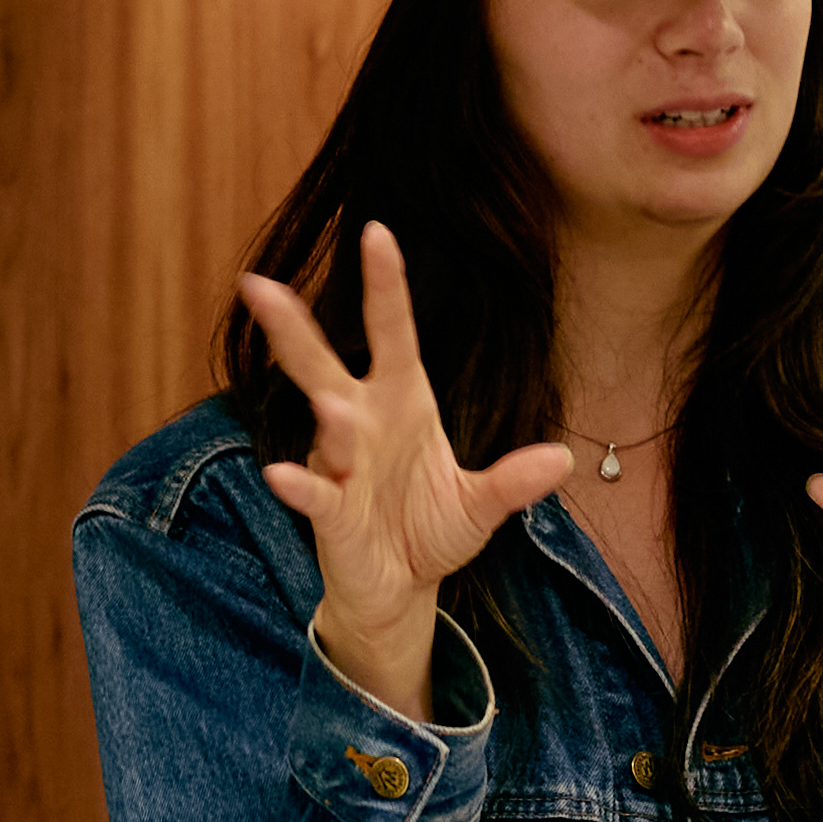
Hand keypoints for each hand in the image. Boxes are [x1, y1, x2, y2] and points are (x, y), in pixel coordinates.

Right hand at [235, 225, 575, 719]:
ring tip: (329, 405)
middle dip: (292, 326)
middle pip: (323, 365)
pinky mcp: (330, 513)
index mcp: (401, 402)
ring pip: (322, 429)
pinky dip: (301, 485)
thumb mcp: (482, 505)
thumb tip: (563, 459)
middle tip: (259, 284)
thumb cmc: (430, 530)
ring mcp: (340, 467)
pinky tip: (283, 476)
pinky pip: (314, 494)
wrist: (399, 590)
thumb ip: (515, 481)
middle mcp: (361, 424)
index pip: (391, 333)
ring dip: (324, 418)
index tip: (377, 231)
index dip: (385, 285)